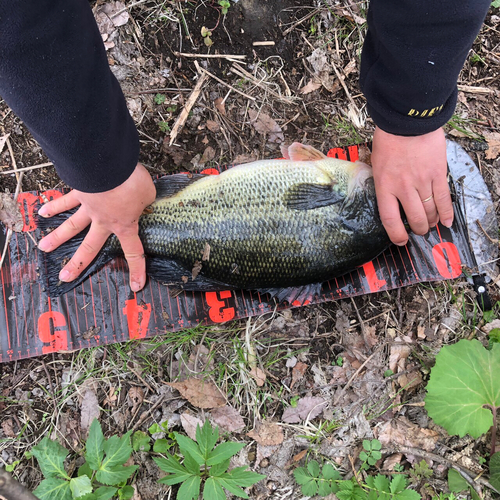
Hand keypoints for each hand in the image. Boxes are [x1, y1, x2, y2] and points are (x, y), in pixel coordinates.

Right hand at [38, 163, 155, 291]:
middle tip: (64, 277)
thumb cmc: (131, 182)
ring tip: (43, 248)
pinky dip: (54, 206)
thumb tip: (142, 199)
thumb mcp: (148, 194)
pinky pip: (65, 201)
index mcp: (124, 226)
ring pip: (71, 227)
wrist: (108, 166)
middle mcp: (103, 221)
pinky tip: (42, 211)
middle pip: (90, 247)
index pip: (134, 252)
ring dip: (56, 238)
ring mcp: (89, 208)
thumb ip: (145, 201)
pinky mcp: (80, 192)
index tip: (136, 286)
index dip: (137, 270)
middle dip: (78, 264)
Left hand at [371, 126, 453, 245]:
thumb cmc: (388, 141)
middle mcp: (403, 187)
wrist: (407, 121)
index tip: (400, 241)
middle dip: (418, 229)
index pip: (390, 219)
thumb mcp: (376, 164)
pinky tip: (446, 221)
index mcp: (385, 186)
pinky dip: (446, 212)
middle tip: (419, 231)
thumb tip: (388, 198)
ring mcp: (422, 181)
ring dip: (431, 221)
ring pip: (430, 210)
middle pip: (414, 218)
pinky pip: (443, 198)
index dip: (396, 234)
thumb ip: (383, 183)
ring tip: (431, 225)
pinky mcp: (437, 173)